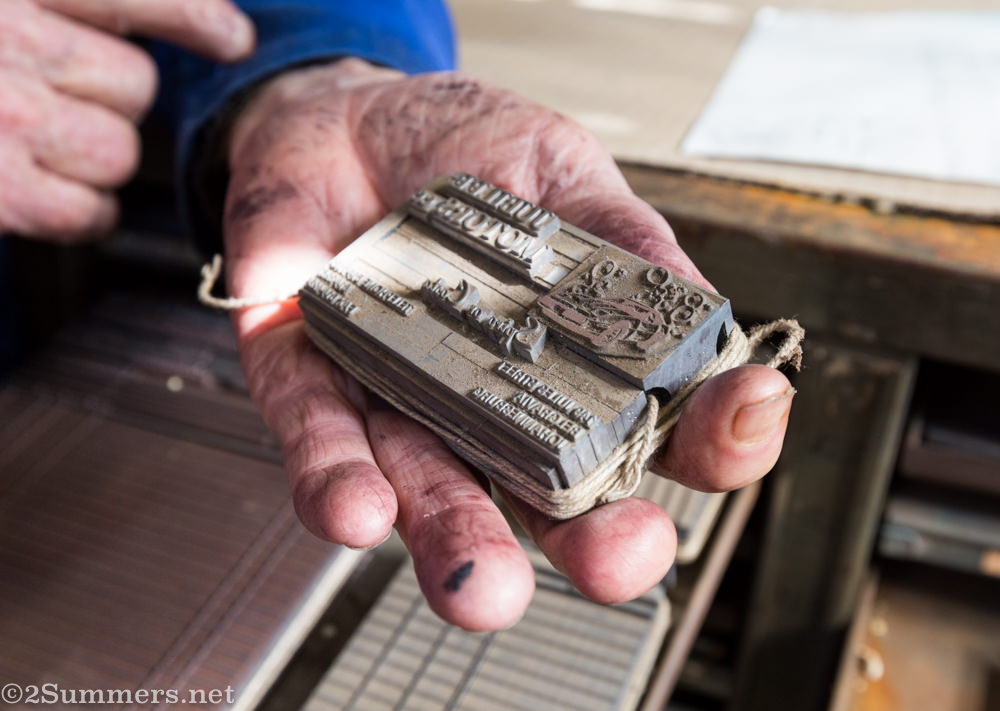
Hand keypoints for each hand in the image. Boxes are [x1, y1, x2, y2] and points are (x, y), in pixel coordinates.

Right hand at [0, 0, 253, 238]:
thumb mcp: (1, 11)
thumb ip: (62, 11)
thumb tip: (125, 26)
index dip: (190, 16)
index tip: (234, 40)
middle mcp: (12, 39)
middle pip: (135, 85)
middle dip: (111, 103)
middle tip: (50, 103)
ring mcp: (8, 115)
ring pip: (119, 151)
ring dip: (92, 160)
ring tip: (25, 146)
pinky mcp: (2, 188)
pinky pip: (88, 210)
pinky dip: (75, 213)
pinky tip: (33, 193)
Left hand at [224, 59, 794, 630]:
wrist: (344, 114)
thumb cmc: (460, 151)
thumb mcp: (561, 172)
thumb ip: (620, 238)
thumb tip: (696, 306)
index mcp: (570, 366)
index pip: (655, 427)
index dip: (711, 436)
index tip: (744, 419)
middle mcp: (489, 405)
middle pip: (547, 496)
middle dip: (585, 541)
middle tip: (619, 561)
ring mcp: (397, 397)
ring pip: (429, 488)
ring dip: (454, 538)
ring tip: (482, 588)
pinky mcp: (304, 376)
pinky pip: (317, 433)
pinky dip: (336, 475)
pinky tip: (360, 512)